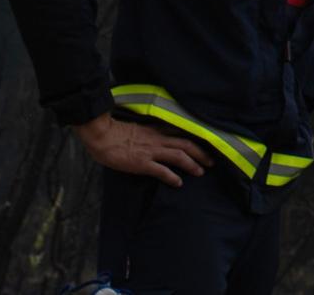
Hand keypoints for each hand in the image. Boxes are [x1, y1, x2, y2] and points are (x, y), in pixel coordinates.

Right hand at [73, 113, 214, 186]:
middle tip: (212, 161)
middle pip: (186, 144)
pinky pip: (161, 171)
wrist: (102, 136)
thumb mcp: (137, 129)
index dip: (195, 139)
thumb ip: (148, 133)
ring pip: (179, 156)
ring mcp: (151, 151)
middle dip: (201, 153)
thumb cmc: (114, 133)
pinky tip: (179, 183)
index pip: (181, 132)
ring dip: (192, 164)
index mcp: (156, 130)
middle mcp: (157, 139)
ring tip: (201, 172)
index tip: (206, 144)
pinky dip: (172, 177)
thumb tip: (154, 140)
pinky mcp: (142, 163)